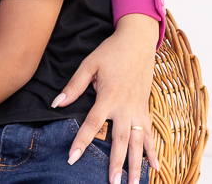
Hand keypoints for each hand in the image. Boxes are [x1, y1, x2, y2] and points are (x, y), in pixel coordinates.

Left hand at [53, 14, 158, 183]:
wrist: (137, 41)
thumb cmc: (111, 52)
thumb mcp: (89, 64)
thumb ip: (74, 86)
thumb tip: (57, 103)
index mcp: (109, 96)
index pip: (92, 124)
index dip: (81, 141)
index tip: (72, 158)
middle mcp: (125, 107)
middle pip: (119, 139)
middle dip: (115, 162)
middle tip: (111, 182)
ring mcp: (138, 109)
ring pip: (137, 141)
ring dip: (135, 164)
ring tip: (133, 183)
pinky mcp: (145, 109)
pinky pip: (149, 134)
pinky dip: (152, 151)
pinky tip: (154, 167)